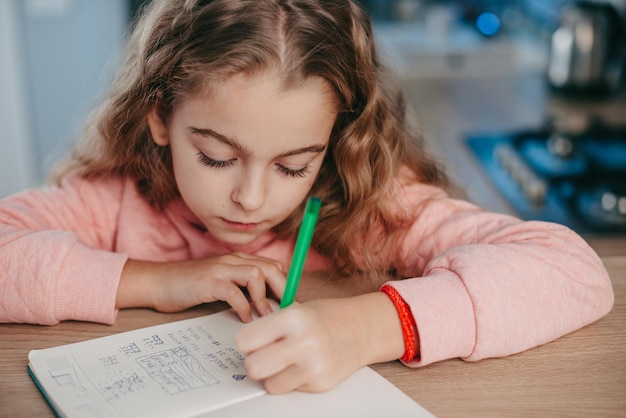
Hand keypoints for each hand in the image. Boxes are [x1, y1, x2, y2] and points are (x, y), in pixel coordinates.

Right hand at [117, 252, 285, 321]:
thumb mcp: (221, 283)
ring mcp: (220, 269)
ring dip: (265, 297)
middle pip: (271, 267)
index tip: (291, 304)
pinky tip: (244, 319)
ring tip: (266, 315)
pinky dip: (243, 306)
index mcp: (238, 260)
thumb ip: (242, 288)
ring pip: (256, 274)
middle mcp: (232, 260)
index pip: (273, 265)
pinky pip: (233, 292)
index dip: (287, 283)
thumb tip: (268, 305)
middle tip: (287, 310)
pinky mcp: (208, 282)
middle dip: (284, 289)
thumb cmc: (189, 286)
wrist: (157, 282)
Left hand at [236, 292, 404, 393]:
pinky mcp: (320, 383)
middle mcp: (304, 342)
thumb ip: (269, 326)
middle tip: (263, 355)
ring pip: (269, 384)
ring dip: (272, 375)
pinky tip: (304, 365)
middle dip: (254, 362)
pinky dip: (291, 380)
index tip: (251, 340)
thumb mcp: (296, 309)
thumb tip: (241, 346)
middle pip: (254, 367)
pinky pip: (289, 389)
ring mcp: (314, 366)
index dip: (246, 342)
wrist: (363, 329)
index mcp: (294, 317)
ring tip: (285, 361)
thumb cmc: (326, 317)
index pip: (246, 340)